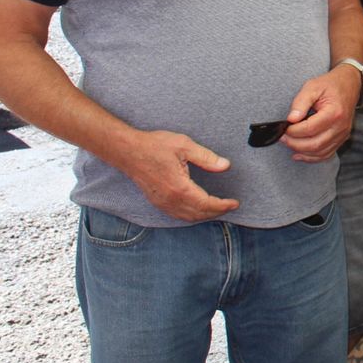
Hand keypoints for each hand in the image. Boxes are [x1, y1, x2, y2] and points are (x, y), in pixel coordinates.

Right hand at [116, 129, 238, 221]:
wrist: (127, 151)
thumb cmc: (154, 146)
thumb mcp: (184, 146)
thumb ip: (206, 157)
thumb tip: (225, 165)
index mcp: (179, 187)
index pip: (206, 204)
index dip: (222, 205)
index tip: (235, 203)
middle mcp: (170, 199)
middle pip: (198, 213)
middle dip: (216, 212)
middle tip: (230, 206)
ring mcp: (161, 202)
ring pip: (187, 217)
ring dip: (204, 216)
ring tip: (218, 209)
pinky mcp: (156, 201)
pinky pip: (177, 215)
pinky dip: (191, 215)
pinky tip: (198, 209)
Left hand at [279, 66, 360, 161]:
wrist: (349, 85)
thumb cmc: (330, 85)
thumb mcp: (312, 86)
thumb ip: (300, 102)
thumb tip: (291, 119)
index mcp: (334, 112)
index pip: (310, 129)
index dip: (294, 131)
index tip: (284, 127)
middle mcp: (341, 126)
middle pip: (315, 144)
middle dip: (295, 143)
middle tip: (282, 137)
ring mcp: (342, 134)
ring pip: (320, 152)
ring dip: (301, 151)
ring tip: (289, 143)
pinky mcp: (341, 139)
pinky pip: (326, 154)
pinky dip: (311, 158)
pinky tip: (299, 155)